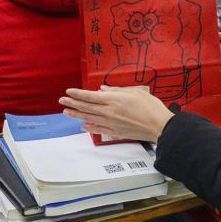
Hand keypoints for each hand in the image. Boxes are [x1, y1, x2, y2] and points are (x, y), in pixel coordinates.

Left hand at [60, 86, 174, 142]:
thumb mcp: (136, 91)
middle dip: (72, 104)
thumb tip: (103, 89)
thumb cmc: (150, 106)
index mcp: (114, 99)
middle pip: (87, 107)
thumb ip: (117, 90)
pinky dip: (90, 127)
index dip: (77, 94)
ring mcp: (111, 123)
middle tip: (61, 101)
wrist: (160, 126)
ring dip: (76, 115)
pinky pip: (99, 129)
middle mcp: (109, 112)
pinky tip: (83, 126)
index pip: (90, 96)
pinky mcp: (116, 132)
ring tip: (66, 112)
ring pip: (89, 118)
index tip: (68, 91)